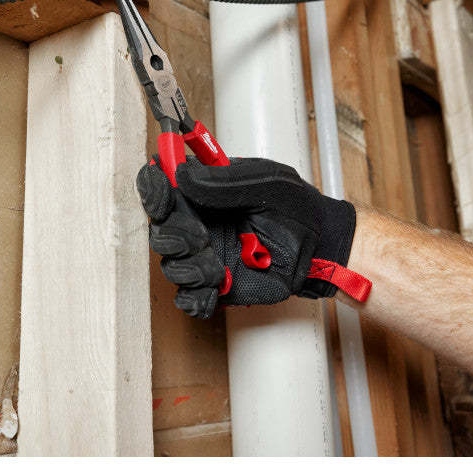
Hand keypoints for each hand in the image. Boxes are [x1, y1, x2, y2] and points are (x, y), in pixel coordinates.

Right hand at [136, 156, 357, 318]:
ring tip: (218, 268)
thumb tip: (181, 173)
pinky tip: (216, 289)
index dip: (152, 190)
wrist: (320, 247)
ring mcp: (203, 255)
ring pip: (171, 266)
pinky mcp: (214, 286)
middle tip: (200, 238)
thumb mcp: (265, 182)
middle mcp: (197, 222)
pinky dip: (196, 298)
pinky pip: (188, 299)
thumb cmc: (296, 208)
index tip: (163, 197)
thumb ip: (223, 181)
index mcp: (203, 191)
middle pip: (159, 230)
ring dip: (189, 269)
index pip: (161, 185)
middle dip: (173, 236)